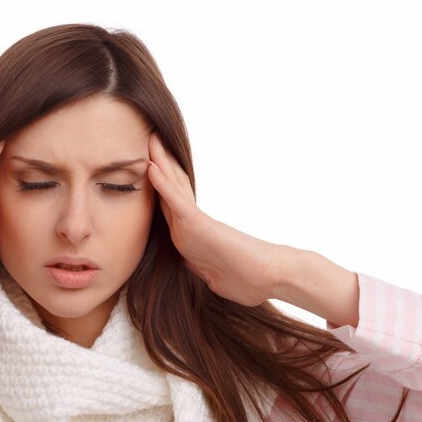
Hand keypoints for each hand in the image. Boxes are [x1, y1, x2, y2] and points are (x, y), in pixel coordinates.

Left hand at [146, 133, 288, 306]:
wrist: (271, 279)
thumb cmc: (248, 281)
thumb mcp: (213, 276)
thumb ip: (200, 265)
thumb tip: (192, 265)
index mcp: (192, 235)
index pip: (171, 205)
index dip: (161, 186)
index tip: (150, 168)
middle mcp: (191, 225)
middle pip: (171, 189)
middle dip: (160, 165)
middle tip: (151, 140)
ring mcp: (194, 223)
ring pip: (173, 188)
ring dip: (160, 163)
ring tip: (151, 139)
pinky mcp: (199, 224)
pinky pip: (176, 201)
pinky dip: (163, 184)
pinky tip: (152, 166)